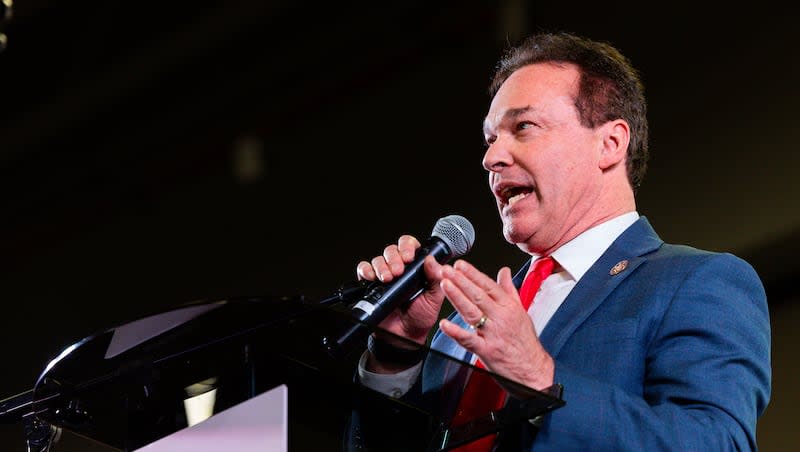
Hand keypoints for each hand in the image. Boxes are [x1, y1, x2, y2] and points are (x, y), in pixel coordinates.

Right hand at [356, 235, 446, 344]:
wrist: (405, 336)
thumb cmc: (421, 316)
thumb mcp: (434, 298)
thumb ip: (436, 279)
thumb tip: (432, 260)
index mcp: (416, 268)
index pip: (410, 246)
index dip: (408, 247)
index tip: (409, 257)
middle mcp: (399, 269)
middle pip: (392, 250)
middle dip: (394, 258)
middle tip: (398, 271)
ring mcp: (384, 276)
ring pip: (378, 259)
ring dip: (381, 266)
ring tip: (388, 278)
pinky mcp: (371, 285)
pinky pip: (364, 270)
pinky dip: (366, 271)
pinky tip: (372, 278)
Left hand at [437, 260, 554, 391]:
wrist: (534, 370)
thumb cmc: (526, 342)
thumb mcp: (521, 311)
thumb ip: (509, 290)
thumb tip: (504, 271)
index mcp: (509, 307)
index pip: (489, 286)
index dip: (473, 274)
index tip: (460, 265)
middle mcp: (501, 318)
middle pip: (478, 296)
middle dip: (461, 280)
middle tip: (447, 270)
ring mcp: (493, 334)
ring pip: (472, 312)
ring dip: (457, 297)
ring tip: (445, 284)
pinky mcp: (487, 351)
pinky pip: (469, 340)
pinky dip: (456, 332)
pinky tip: (445, 324)